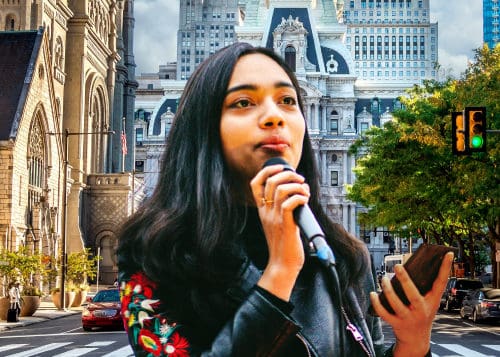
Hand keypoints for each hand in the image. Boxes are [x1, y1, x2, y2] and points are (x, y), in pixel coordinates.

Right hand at [250, 163, 309, 300]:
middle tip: (300, 179)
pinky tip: (306, 200)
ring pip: (281, 189)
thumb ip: (284, 208)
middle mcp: (266, 212)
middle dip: (288, 174)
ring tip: (305, 190)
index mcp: (263, 210)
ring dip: (297, 185)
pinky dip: (300, 196)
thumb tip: (300, 191)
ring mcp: (275, 218)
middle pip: (271, 181)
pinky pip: (290, 203)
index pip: (256, 183)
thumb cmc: (284, 245)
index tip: (281, 167)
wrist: (282, 265)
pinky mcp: (286, 225)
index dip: (267, 171)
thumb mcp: (278, 223)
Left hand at [370, 252, 453, 356]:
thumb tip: (409, 263)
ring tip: (383, 278)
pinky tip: (373, 293)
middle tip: (397, 266)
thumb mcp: (428, 301)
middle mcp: (422, 310)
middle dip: (405, 280)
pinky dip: (377, 303)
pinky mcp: (397, 324)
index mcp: (433, 301)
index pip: (441, 282)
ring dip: (388, 290)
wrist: (417, 339)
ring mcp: (409, 318)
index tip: (447, 253)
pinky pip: (384, 313)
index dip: (445, 268)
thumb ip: (422, 285)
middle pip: (413, 294)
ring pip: (396, 304)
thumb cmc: (421, 312)